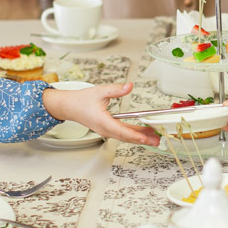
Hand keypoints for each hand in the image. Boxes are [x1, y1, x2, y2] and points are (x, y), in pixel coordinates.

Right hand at [44, 83, 159, 145]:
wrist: (70, 107)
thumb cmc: (82, 100)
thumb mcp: (100, 91)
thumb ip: (116, 89)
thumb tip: (129, 86)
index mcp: (103, 121)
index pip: (121, 131)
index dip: (134, 135)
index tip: (145, 138)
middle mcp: (105, 129)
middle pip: (126, 137)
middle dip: (143, 139)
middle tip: (157, 140)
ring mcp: (106, 131)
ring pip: (126, 137)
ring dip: (140, 138)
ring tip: (155, 138)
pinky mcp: (108, 129)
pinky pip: (123, 134)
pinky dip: (134, 134)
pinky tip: (144, 133)